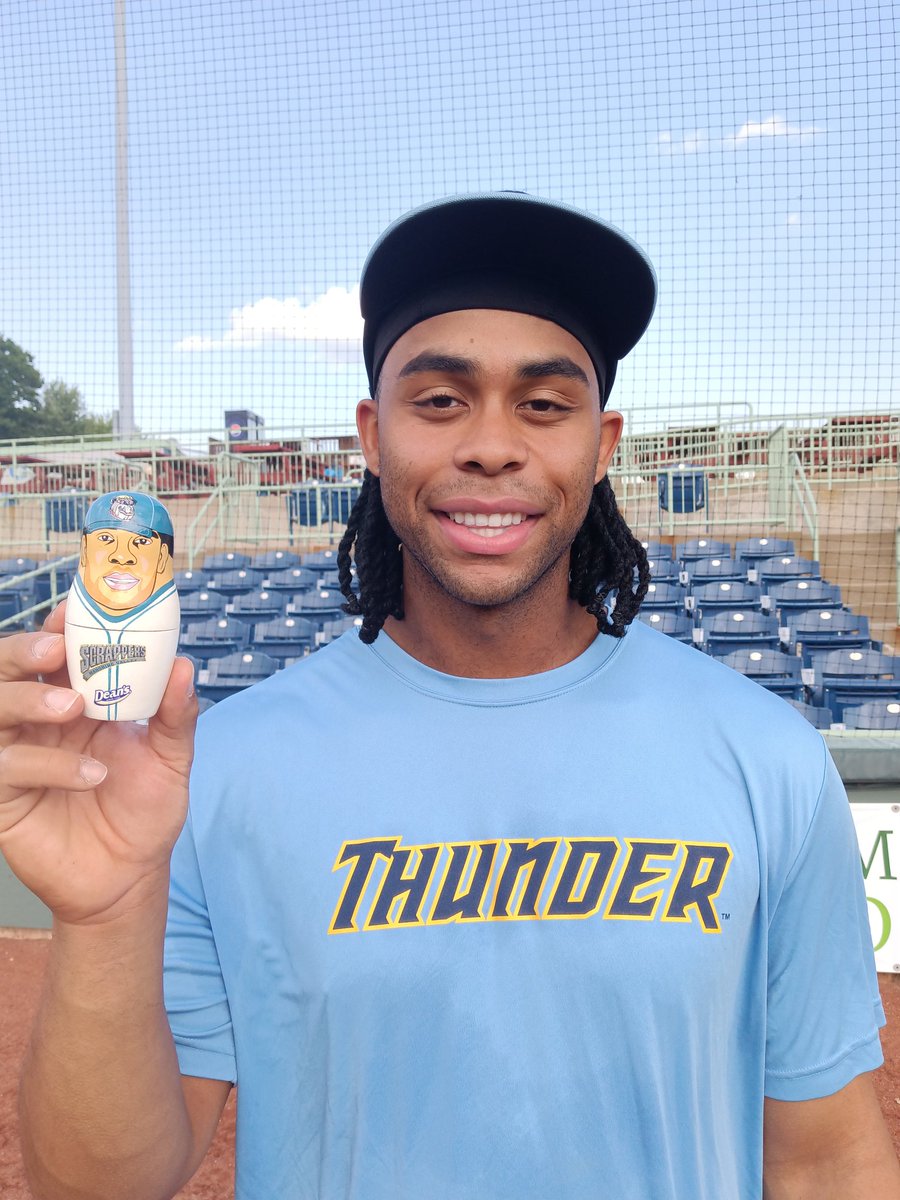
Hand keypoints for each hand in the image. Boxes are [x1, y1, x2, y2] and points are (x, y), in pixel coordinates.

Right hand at [0, 602, 197, 924]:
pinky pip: (8, 767)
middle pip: (8, 671)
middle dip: (24, 651)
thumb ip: (175, 714)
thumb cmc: (145, 811)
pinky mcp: (4, 798)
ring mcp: (17, 757)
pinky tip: (90, 775)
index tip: (75, 611)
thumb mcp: (171, 758)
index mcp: (73, 701)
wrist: (130, 877)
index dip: (58, 628)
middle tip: (56, 649)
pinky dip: (46, 764)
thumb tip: (183, 665)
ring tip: (74, 708)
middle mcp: (38, 722)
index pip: (53, 653)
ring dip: (29, 700)